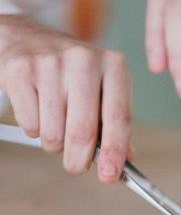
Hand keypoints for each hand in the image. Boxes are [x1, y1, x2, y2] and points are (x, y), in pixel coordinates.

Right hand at [0, 15, 132, 182]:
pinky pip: (30, 124)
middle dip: (79, 160)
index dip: (114, 151)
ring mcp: (50, 63)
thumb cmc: (73, 72)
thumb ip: (115, 122)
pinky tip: (38, 109)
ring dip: (54, 142)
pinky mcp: (21, 71)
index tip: (110, 176)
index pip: (119, 117)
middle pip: (83, 132)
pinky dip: (34, 129)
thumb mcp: (103, 88)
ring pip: (54, 134)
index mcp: (114, 65)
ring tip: (56, 124)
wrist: (28, 38)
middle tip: (75, 166)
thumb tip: (125, 160)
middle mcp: (85, 60)